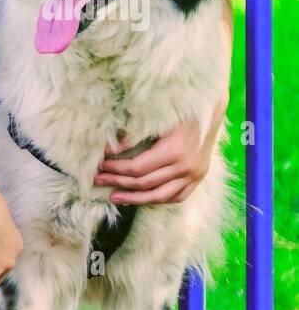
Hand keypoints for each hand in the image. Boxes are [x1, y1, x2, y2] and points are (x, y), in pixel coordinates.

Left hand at [93, 117, 214, 204]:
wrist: (210, 110)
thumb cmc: (179, 111)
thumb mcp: (157, 120)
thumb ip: (135, 136)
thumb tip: (111, 149)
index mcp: (174, 151)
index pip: (137, 168)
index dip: (116, 169)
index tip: (100, 166)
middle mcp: (185, 167)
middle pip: (145, 183)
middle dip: (118, 182)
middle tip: (98, 180)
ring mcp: (194, 175)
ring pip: (159, 196)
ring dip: (134, 199)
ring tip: (114, 197)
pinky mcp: (199, 178)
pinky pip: (177, 196)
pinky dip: (158, 199)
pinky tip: (140, 199)